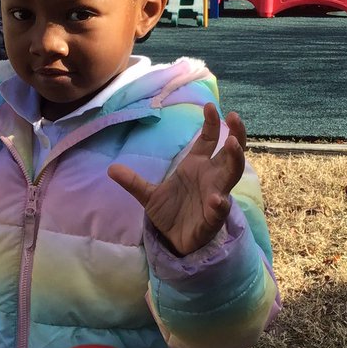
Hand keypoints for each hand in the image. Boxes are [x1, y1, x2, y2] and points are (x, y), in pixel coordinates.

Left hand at [108, 104, 245, 255]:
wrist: (173, 240)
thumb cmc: (169, 213)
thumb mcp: (148, 195)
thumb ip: (133, 182)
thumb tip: (110, 169)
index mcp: (197, 166)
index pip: (209, 140)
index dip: (212, 123)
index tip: (209, 106)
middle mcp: (210, 177)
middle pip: (230, 152)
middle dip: (236, 134)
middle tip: (234, 117)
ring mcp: (215, 195)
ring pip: (232, 174)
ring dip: (235, 159)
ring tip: (233, 144)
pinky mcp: (214, 217)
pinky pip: (221, 208)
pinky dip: (220, 204)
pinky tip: (218, 199)